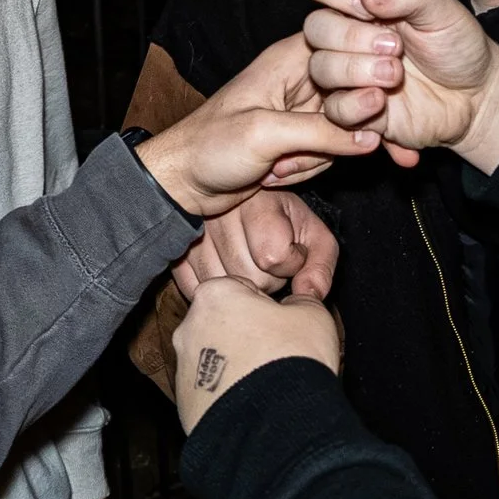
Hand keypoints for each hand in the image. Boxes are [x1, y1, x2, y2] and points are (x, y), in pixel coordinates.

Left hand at [132, 34, 380, 215]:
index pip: (348, 48)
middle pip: (356, 95)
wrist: (185, 182)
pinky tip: (275, 172)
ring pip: (348, 131)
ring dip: (315, 157)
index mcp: (290, 59)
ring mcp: (306, 112)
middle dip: (337, 131)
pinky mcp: (305, 140)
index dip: (365, 73)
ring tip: (275, 163)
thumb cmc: (210, 146)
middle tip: (297, 149)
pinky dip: (308, 168)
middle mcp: (302, 81)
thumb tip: (372, 136)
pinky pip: (333, 153)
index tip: (373, 100)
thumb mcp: (266, 134)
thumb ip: (323, 132)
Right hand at [170, 189, 338, 299]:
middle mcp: (219, 216)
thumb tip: (309, 296)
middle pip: (251, 279)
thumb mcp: (312, 233)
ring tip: (249, 266)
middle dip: (269, 280)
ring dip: (243, 288)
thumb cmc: (281, 222)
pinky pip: (196, 291)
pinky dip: (217, 292)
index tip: (291, 250)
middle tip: (269, 261)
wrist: (242, 202)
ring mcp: (193, 237)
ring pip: (225, 289)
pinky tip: (227, 274)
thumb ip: (321, 263)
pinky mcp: (176, 255)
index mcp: (256, 203)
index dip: (291, 263)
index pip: (274, 258)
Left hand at [171, 275, 341, 435]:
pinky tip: (252, 403)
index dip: (266, 305)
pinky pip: (208, 391)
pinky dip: (226, 394)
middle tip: (277, 351)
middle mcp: (189, 328)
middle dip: (246, 334)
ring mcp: (183, 368)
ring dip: (235, 364)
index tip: (282, 323)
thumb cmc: (290, 360)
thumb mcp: (312, 315)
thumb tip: (295, 304)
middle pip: (222, 323)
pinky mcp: (185, 404)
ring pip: (213, 358)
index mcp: (215, 295)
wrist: (272, 425)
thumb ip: (301, 299)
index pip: (241, 288)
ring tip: (266, 381)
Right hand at [299, 0, 498, 172]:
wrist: (476, 97)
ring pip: (320, 68)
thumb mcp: (441, 9)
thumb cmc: (457, 45)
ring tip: (395, 75)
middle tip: (396, 47)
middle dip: (352, 37)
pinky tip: (381, 102)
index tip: (367, 6)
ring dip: (356, 70)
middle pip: (315, 27)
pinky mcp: (354, 110)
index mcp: (364, 0)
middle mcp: (348, 34)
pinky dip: (355, 105)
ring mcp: (348, 73)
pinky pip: (333, 108)